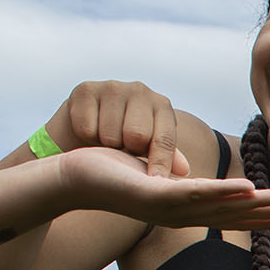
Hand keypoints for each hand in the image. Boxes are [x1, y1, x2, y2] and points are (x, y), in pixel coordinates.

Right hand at [46, 81, 188, 176]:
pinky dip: (86, 137)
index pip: (165, 139)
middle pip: (136, 137)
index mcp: (161, 105)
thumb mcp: (148, 147)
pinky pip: (86, 128)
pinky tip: (90, 129)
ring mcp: (113, 87)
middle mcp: (140, 90)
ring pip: (110, 135)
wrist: (85, 122)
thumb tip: (184, 169)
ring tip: (106, 138)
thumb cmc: (124, 138)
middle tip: (123, 147)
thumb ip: (167, 155)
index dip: (160, 163)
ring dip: (105, 145)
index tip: (156, 182)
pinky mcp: (85, 89)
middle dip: (128, 150)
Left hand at [57, 146, 269, 229]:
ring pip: (225, 206)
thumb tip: (192, 176)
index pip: (237, 215)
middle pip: (240, 215)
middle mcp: (184, 215)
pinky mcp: (155, 197)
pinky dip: (224, 192)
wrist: (72, 178)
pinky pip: (195, 193)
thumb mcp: (155, 175)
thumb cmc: (112, 173)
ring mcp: (171, 209)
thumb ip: (178, 179)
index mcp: (189, 210)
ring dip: (261, 204)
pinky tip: (248, 188)